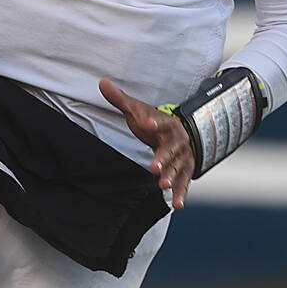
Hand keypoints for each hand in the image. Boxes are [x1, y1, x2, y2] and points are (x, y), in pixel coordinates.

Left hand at [99, 79, 195, 210]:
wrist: (174, 132)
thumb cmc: (151, 121)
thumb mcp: (136, 109)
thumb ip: (120, 98)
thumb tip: (102, 82)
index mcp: (166, 123)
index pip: (160, 121)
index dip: (154, 121)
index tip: (146, 122)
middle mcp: (177, 140)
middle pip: (171, 149)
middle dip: (163, 158)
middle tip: (154, 167)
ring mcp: (183, 156)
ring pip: (178, 167)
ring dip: (172, 177)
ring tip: (162, 187)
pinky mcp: (184, 170)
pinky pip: (184, 182)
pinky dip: (181, 193)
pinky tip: (178, 205)